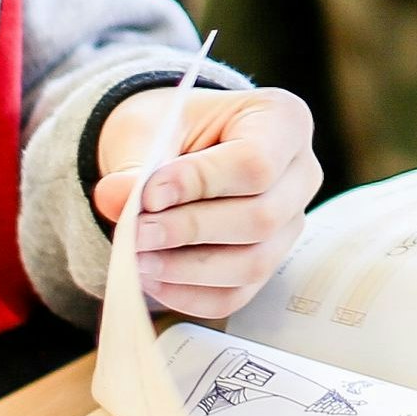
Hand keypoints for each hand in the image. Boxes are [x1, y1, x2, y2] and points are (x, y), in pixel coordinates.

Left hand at [92, 84, 323, 319]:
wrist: (170, 151)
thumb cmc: (168, 129)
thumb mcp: (147, 130)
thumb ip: (134, 163)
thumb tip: (117, 198)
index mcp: (282, 121)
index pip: (255, 163)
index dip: (200, 183)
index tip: (149, 194)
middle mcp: (299, 174)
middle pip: (260, 218)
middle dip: (190, 230)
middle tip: (136, 232)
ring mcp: (289, 224)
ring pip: (253, 263)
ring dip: (187, 269)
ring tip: (138, 257)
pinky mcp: (267, 263)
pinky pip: (235, 294)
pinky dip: (188, 294)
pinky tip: (152, 277)